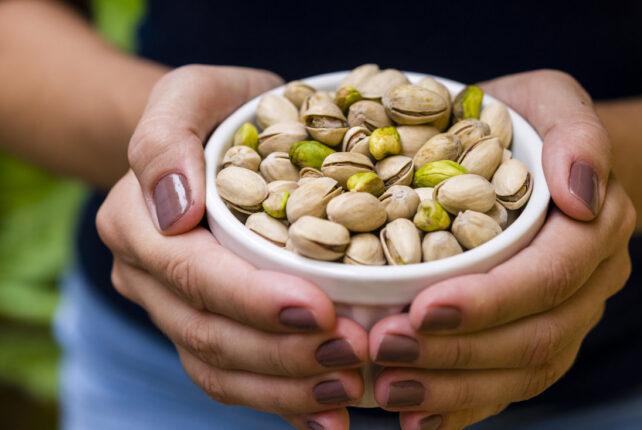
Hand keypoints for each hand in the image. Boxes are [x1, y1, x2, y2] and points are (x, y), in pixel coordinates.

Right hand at [97, 65, 367, 428]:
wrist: (218, 139)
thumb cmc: (216, 109)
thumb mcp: (191, 93)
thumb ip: (165, 136)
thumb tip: (172, 208)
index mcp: (137, 222)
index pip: (193, 274)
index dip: (254, 300)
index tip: (321, 311)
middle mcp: (148, 276)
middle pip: (208, 333)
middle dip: (283, 354)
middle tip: (355, 355)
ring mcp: (174, 309)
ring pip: (220, 368)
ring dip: (286, 388)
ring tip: (350, 388)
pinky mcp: (207, 328)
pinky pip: (235, 378)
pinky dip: (281, 401)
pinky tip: (328, 414)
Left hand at [367, 70, 635, 428]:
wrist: (525, 153)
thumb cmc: (525, 121)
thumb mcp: (549, 99)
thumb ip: (576, 133)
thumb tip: (582, 194)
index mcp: (596, 227)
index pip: (550, 276)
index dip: (490, 300)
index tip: (422, 309)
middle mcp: (589, 282)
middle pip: (535, 336)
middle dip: (458, 353)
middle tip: (384, 352)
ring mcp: (565, 317)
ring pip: (521, 372)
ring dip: (453, 389)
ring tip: (387, 390)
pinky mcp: (535, 339)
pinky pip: (508, 386)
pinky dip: (462, 407)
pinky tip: (416, 417)